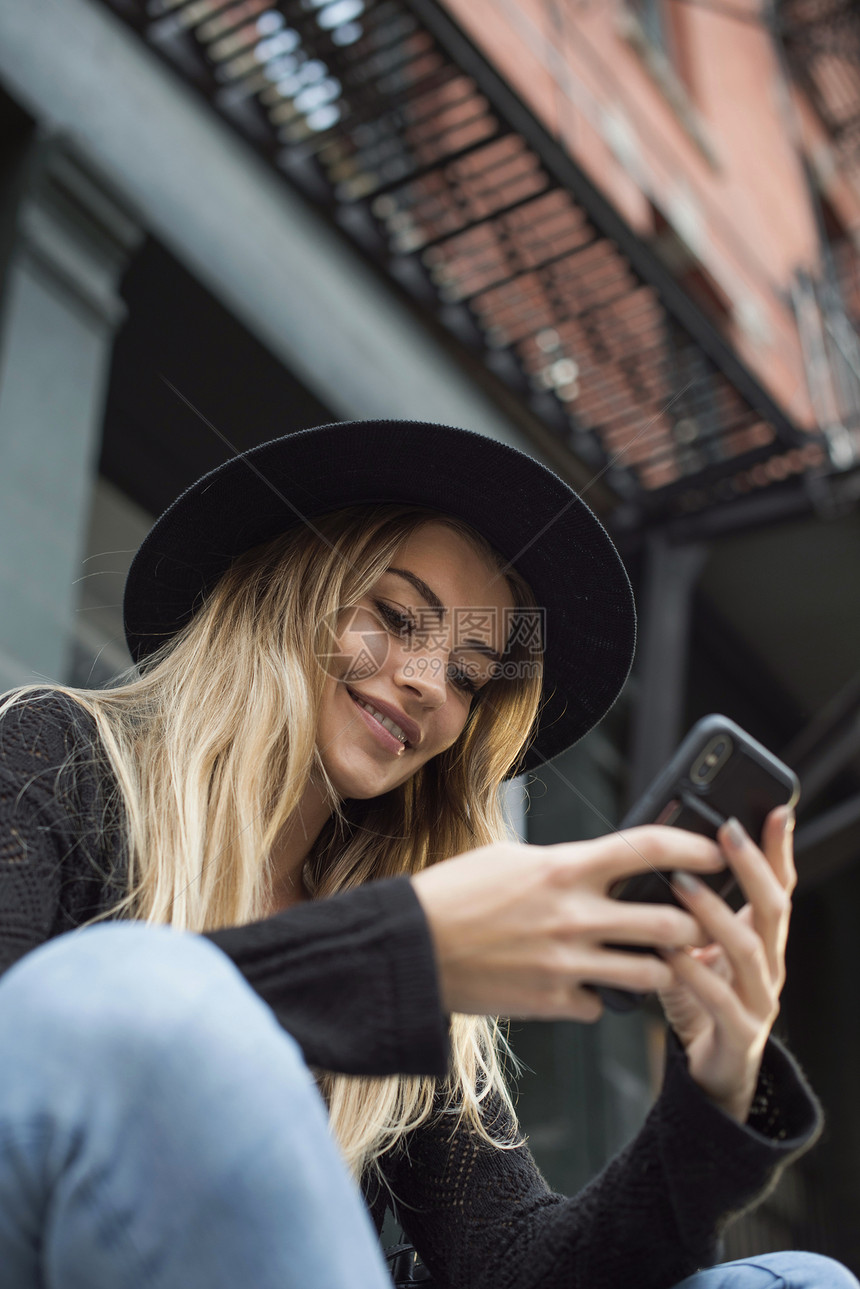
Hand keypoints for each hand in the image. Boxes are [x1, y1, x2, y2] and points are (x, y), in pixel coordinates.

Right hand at [410, 827, 725, 1021]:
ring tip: (660, 962)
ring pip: (651, 973)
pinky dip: (600, 998)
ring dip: (664, 968)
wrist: (409, 947)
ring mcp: (566, 964)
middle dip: (695, 924)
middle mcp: (574, 915)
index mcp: (564, 868)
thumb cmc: (456, 893)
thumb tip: (605, 863)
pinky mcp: (552, 1002)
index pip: (649, 849)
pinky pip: (600, 1006)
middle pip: (669, 921)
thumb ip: (565, 863)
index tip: (719, 850)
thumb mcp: (512, 858)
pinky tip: (589, 988)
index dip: (695, 848)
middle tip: (699, 922)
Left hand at [656, 806, 795, 1122]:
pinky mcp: (741, 1032)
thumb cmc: (702, 1001)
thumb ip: (689, 913)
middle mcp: (770, 965)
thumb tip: (662, 860)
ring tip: (682, 883)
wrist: (714, 1072)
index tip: (777, 809)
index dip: (779, 849)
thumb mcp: (699, 949)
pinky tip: (670, 953)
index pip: (780, 885)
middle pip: (774, 908)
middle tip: (727, 832)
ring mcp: (760, 999)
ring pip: (748, 949)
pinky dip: (694, 973)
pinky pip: (721, 998)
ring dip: (714, 913)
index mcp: (762, 939)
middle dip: (752, 867)